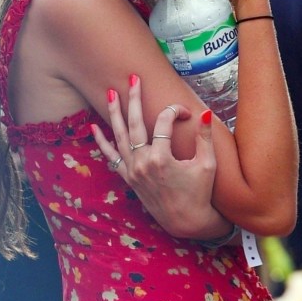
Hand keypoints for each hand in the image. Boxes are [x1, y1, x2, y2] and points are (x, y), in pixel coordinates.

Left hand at [91, 74, 231, 241]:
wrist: (186, 221)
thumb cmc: (200, 193)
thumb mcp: (207, 164)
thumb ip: (205, 137)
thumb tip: (205, 112)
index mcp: (162, 159)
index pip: (164, 123)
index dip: (176, 112)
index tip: (187, 113)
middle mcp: (142, 163)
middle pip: (135, 123)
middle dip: (134, 99)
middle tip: (133, 78)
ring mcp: (132, 171)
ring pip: (119, 136)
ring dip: (114, 114)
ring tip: (111, 93)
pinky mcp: (128, 178)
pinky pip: (111, 156)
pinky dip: (101, 141)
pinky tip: (94, 127)